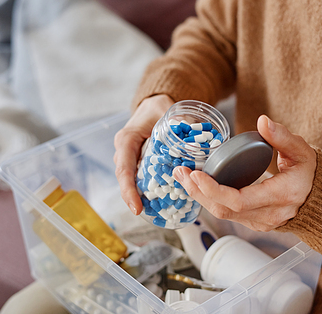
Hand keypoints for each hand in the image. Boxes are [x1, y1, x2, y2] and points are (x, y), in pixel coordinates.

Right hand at [114, 94, 173, 214]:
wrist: (154, 106)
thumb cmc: (158, 108)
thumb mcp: (168, 111)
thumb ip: (181, 124)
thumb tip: (198, 139)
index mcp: (126, 140)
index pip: (124, 169)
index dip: (128, 190)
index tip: (136, 208)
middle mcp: (124, 151)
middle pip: (127, 179)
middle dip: (136, 198)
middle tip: (149, 214)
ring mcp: (131, 159)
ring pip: (134, 181)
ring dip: (144, 196)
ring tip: (159, 214)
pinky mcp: (140, 163)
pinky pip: (143, 179)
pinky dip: (152, 190)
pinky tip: (165, 203)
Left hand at [172, 115, 316, 231]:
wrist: (319, 200)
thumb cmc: (310, 173)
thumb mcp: (302, 151)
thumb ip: (283, 137)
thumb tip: (263, 121)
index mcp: (281, 196)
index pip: (240, 200)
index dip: (214, 189)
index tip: (196, 174)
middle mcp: (269, 215)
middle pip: (224, 210)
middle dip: (198, 192)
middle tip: (181, 172)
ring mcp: (261, 223)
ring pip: (223, 214)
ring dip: (200, 196)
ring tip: (184, 177)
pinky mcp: (254, 223)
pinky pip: (227, 214)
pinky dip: (210, 200)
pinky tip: (198, 186)